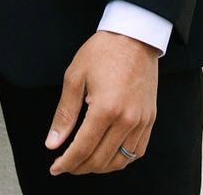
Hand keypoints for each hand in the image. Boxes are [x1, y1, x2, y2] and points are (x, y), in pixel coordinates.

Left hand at [46, 30, 159, 175]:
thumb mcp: (75, 76)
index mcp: (105, 108)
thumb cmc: (102, 51)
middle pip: (100, 160)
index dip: (66, 163)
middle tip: (66, 164)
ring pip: (120, 161)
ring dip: (100, 167)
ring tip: (84, 162)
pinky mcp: (150, 119)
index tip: (55, 168)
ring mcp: (141, 121)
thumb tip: (53, 143)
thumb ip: (64, 114)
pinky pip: (137, 152)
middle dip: (79, 167)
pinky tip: (108, 155)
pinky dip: (121, 160)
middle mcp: (126, 119)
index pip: (82, 148)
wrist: (134, 34)